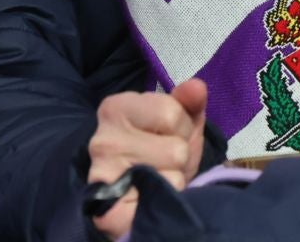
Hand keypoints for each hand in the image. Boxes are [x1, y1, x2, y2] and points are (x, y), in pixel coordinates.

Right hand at [87, 79, 207, 237]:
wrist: (126, 190)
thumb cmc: (155, 147)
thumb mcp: (176, 120)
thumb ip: (188, 101)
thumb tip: (197, 87)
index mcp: (116, 107)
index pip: (171, 112)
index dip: (181, 127)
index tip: (167, 134)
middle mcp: (103, 140)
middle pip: (176, 150)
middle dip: (179, 157)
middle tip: (163, 161)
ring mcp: (103, 176)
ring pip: (173, 179)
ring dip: (174, 180)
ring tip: (157, 177)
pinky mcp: (107, 211)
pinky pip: (159, 203)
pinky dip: (162, 202)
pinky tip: (150, 197)